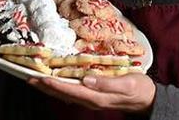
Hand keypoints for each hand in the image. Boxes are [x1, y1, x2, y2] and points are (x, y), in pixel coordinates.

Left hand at [29, 73, 155, 113]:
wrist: (148, 100)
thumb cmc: (139, 89)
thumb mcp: (127, 83)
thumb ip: (107, 82)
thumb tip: (87, 78)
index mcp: (97, 97)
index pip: (71, 90)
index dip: (55, 84)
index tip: (42, 77)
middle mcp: (92, 100)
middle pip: (64, 94)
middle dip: (46, 87)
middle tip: (30, 78)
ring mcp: (93, 100)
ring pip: (67, 94)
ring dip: (51, 88)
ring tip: (37, 80)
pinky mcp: (95, 97)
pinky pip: (74, 93)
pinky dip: (62, 87)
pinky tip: (57, 83)